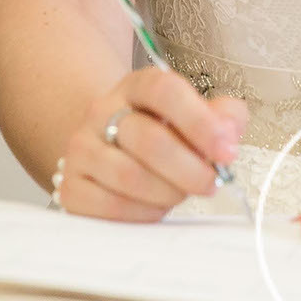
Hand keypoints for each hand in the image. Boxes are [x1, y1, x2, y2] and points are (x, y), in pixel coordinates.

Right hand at [52, 68, 247, 221]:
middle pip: (147, 139)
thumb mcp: (195, 117)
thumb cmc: (162, 136)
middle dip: (188, 169)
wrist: (110, 152)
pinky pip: (110, 206)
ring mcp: (82, 148)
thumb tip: (229, 134)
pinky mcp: (71, 185)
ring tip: (179, 193)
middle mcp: (102, 111)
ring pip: (128, 176)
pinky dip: (142, 213)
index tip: (226, 151)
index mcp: (137, 87)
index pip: (164, 90)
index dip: (199, 122)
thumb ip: (223, 118)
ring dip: (166, 193)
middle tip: (209, 184)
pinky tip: (154, 207)